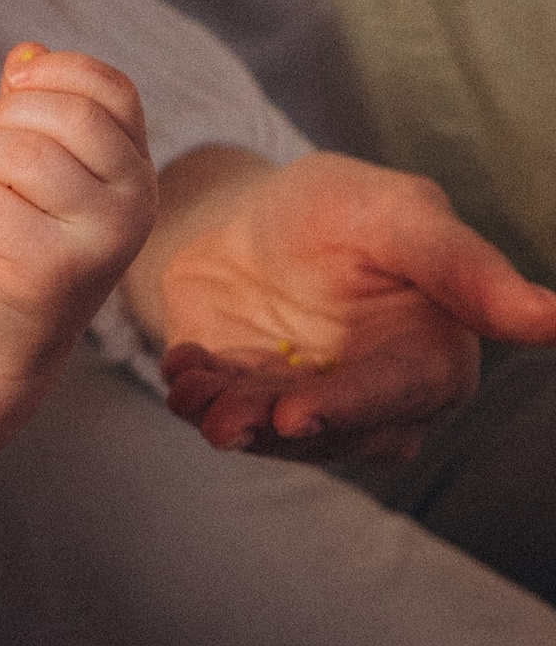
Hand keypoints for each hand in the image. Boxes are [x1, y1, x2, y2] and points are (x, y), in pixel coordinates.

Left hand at [0, 44, 159, 399]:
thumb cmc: (8, 246)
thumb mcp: (26, 170)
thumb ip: (32, 110)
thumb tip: (25, 50)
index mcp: (136, 170)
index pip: (113, 92)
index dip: (56, 72)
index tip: (9, 81)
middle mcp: (137, 203)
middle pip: (69, 115)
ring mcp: (102, 240)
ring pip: (24, 156)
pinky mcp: (54, 270)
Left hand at [142, 150, 555, 459]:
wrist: (244, 211)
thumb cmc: (339, 205)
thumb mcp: (398, 214)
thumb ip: (464, 267)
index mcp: (432, 350)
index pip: (402, 395)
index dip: (352, 408)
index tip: (299, 414)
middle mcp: (377, 394)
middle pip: (337, 434)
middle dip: (279, 429)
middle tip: (231, 418)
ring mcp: (311, 406)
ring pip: (276, 440)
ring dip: (232, 422)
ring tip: (195, 392)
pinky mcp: (251, 405)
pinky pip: (225, 420)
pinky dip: (197, 400)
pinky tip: (180, 367)